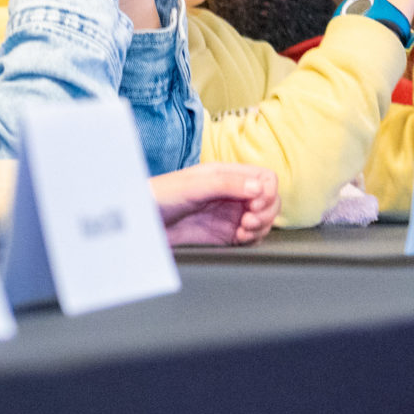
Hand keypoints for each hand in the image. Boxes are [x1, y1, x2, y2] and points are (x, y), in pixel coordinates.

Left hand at [150, 163, 276, 246]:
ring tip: (242, 230)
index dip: (268, 192)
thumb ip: (226, 184)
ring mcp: (231, 214)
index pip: (265, 178)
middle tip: (249, 220)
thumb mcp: (194, 185)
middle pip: (270, 200)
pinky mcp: (226, 234)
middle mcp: (233, 193)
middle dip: (266, 212)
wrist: (144, 221)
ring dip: (260, 227)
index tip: (255, 204)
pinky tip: (239, 238)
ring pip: (263, 220)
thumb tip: (258, 188)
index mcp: (228, 174)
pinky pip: (251, 236)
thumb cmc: (161, 195)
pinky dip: (252, 239)